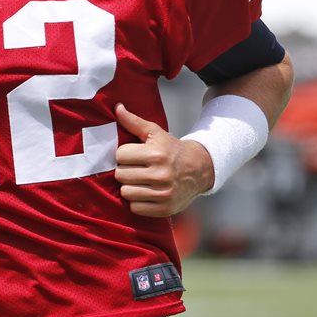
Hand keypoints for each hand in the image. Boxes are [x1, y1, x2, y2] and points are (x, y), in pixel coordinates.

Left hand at [114, 103, 213, 217]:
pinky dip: (137, 201)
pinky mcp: (165, 208)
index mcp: (157, 154)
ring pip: (126, 192)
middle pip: (121, 175)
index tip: (133, 154)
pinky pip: (136, 208)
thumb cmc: (171, 149)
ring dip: (130, 186)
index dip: (124, 154)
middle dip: (125, 170)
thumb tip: (117, 108)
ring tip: (140, 180)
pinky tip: (146, 192)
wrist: (198, 169)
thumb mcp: (155, 133)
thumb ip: (134, 122)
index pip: (120, 155)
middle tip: (136, 168)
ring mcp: (163, 193)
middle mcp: (160, 174)